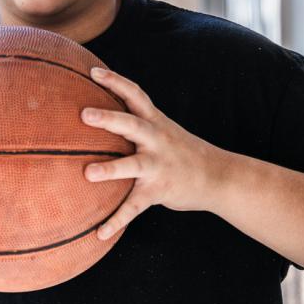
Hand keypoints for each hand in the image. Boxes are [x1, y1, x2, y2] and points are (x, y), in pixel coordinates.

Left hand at [81, 67, 224, 240]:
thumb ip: (137, 120)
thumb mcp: (163, 129)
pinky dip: (117, 220)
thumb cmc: (181, 151)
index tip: (92, 70)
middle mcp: (157, 141)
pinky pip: (135, 207)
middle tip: (84, 114)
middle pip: (132, 125)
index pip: (135, 94)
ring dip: (111, 170)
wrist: (220, 177)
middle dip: (109, 118)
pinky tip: (99, 232)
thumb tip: (102, 109)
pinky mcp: (158, 192)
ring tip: (87, 174)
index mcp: (155, 122)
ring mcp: (158, 166)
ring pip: (133, 166)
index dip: (115, 81)